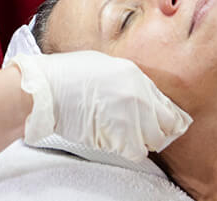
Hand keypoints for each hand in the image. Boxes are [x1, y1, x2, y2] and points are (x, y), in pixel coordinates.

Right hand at [9, 51, 191, 160]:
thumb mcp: (106, 65)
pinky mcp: (117, 136)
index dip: (168, 119)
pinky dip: (126, 151)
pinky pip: (134, 152)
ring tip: (122, 135)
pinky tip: (113, 140)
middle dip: (156, 132)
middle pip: (164, 127)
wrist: (48, 89)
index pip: (167, 106)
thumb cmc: (69, 74)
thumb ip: (128, 81)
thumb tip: (141, 96)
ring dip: (140, 142)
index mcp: (135, 76)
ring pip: (151, 142)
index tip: (166, 126)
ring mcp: (129, 117)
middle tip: (141, 133)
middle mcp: (138, 97)